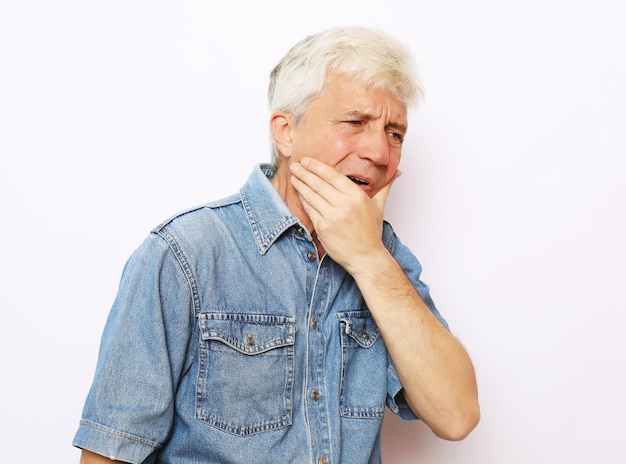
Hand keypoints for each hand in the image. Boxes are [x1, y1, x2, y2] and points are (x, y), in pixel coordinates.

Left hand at [289, 157, 399, 273]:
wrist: (366, 257)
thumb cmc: (371, 232)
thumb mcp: (379, 206)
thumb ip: (385, 187)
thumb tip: (396, 172)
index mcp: (357, 196)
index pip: (333, 176)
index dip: (318, 167)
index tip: (308, 160)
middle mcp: (344, 204)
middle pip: (319, 183)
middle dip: (305, 173)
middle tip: (296, 165)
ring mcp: (332, 216)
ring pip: (312, 195)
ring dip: (301, 184)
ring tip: (294, 176)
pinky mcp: (323, 228)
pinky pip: (310, 209)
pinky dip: (303, 200)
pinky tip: (299, 193)